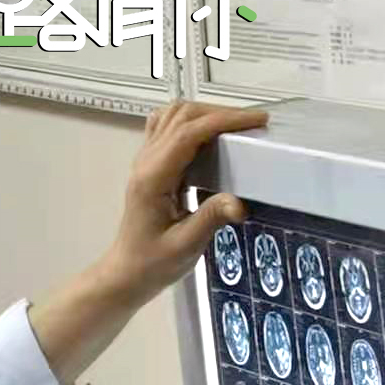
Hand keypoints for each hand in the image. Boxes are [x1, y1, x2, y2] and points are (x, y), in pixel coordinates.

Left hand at [99, 101, 268, 305]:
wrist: (127, 271)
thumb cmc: (153, 263)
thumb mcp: (185, 246)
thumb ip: (210, 220)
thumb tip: (238, 202)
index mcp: (152, 179)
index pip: (187, 134)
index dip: (223, 121)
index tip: (256, 121)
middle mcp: (145, 163)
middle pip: (181, 117)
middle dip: (219, 113)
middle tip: (253, 124)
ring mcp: (144, 161)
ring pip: (172, 117)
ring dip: (204, 113)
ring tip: (235, 126)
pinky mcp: (150, 165)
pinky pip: (166, 128)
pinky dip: (190, 121)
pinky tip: (209, 133)